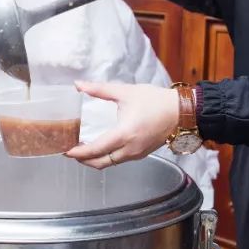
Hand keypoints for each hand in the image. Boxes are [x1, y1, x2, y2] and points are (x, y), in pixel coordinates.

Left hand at [65, 81, 179, 168]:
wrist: (182, 112)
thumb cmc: (157, 101)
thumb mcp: (126, 92)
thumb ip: (100, 90)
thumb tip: (79, 85)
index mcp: (124, 134)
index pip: (95, 150)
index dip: (78, 153)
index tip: (66, 151)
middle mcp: (130, 149)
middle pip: (100, 163)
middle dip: (84, 160)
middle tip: (72, 152)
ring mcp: (137, 154)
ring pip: (110, 163)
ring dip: (95, 159)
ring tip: (84, 149)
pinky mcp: (142, 154)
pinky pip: (120, 160)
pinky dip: (108, 157)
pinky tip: (103, 147)